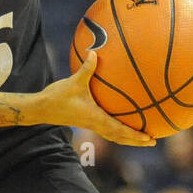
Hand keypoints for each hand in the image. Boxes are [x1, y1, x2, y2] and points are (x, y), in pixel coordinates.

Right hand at [36, 49, 155, 146]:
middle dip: (136, 140)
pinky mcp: (85, 122)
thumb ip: (86, 68)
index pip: (119, 130)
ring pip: (113, 135)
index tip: (149, 137)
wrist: (40, 108)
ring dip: (127, 138)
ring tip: (141, 137)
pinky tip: (120, 123)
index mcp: (95, 118)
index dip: (135, 135)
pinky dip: (117, 131)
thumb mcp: (73, 81)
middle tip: (153, 140)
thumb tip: (95, 52)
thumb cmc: (57, 97)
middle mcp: (94, 124)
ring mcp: (90, 124)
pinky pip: (106, 129)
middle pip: (119, 137)